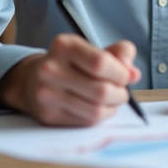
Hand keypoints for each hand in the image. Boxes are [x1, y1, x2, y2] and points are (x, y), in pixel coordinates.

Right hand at [0, 34, 141, 125]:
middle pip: (101, 91)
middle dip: (120, 94)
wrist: (34, 79)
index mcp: (64, 46)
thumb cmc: (72, 63)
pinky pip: (85, 122)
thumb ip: (119, 54)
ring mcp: (47, 94)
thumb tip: (133, 73)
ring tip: (111, 100)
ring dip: (112, 108)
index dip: (121, 73)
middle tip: (122, 92)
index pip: (101, 63)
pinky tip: (97, 108)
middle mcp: (51, 69)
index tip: (125, 76)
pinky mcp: (48, 115)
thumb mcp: (93, 49)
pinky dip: (99, 117)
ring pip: (95, 111)